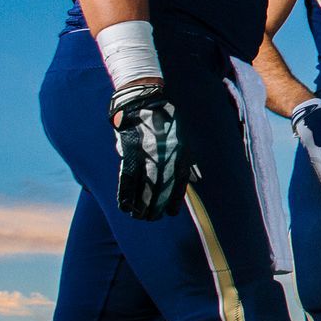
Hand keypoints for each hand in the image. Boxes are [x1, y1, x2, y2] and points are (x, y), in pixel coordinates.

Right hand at [111, 81, 195, 219]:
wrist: (145, 102)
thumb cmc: (163, 122)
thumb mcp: (182, 140)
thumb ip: (186, 161)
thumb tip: (195, 178)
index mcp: (180, 154)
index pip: (179, 183)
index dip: (174, 200)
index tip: (171, 213)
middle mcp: (167, 157)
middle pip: (162, 189)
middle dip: (156, 206)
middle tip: (150, 218)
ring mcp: (149, 155)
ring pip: (145, 187)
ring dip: (141, 205)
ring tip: (139, 217)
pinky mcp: (131, 151)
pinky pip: (128, 178)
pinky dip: (126, 194)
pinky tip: (125, 206)